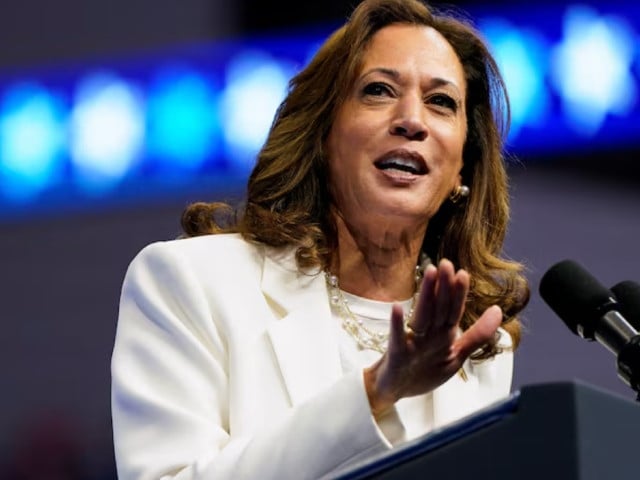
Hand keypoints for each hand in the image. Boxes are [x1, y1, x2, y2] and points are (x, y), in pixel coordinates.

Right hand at [363, 258, 502, 416]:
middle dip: (444, 286)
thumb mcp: (455, 356)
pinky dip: (397, 324)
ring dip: (426, 295)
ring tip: (429, 274)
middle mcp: (428, 334)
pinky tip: (397, 308)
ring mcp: (411, 342)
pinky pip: (396, 338)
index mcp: (443, 334)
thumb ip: (477, 335)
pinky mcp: (397, 354)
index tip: (463, 273)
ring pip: (421, 316)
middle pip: (438, 307)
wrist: (394, 391)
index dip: (459, 293)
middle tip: (446, 264)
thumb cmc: (422, 371)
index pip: (453, 310)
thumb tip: (498, 310)